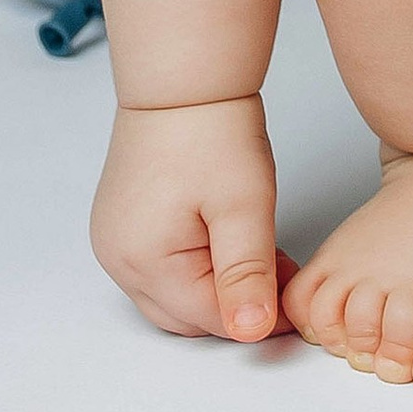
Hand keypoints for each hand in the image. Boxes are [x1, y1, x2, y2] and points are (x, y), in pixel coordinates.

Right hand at [92, 97, 291, 343]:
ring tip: (263, 256)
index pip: (210, 319)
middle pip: (187, 315)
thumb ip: (246, 273)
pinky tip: (230, 243)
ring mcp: (116, 242)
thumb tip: (251, 332)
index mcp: (143, 261)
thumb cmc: (211, 132)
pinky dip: (197, 269)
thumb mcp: (243, 206)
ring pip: (175, 295)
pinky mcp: (123, 225)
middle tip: (282, 276)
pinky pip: (162, 269)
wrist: (182, 79)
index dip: (258, 317)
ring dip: (217, 288)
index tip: (296, 304)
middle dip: (236, 306)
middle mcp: (118, 260)